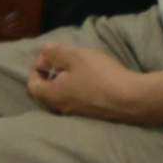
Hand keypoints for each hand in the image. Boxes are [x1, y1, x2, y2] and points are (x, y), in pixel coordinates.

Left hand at [26, 43, 160, 123]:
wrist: (129, 99)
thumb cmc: (100, 75)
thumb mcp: (76, 57)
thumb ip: (57, 52)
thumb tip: (44, 49)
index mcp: (52, 95)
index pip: (32, 86)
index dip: (36, 68)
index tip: (49, 55)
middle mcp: (60, 108)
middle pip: (45, 92)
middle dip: (49, 73)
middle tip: (60, 58)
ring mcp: (75, 113)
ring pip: (60, 95)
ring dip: (62, 79)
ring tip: (75, 65)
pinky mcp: (89, 113)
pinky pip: (74, 99)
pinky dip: (74, 87)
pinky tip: (88, 76)